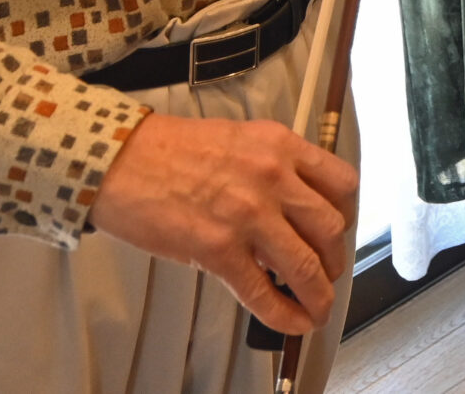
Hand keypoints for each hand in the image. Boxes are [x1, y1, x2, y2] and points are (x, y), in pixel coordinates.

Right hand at [90, 110, 358, 336]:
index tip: (340, 229)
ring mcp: (247, 215)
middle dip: (335, 259)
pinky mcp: (217, 249)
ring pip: (307, 265)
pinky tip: (293, 323)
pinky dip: (284, 314)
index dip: (347, 214)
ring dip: (320, 294)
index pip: (341, 183)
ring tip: (318, 308)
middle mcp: (272, 177)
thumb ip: (271, 168)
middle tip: (326, 272)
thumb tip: (292, 209)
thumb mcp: (238, 140)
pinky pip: (263, 292)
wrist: (118, 159)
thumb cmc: (169, 150)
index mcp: (279, 145)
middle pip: (332, 228)